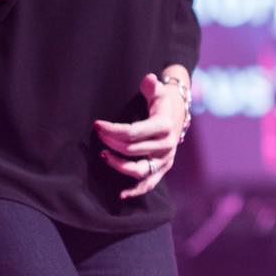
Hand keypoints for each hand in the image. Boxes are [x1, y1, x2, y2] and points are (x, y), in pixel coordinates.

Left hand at [95, 74, 186, 200]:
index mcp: (164, 126)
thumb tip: (149, 79)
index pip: (133, 132)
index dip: (113, 130)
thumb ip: (152, 86)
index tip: (97, 124)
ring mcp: (165, 159)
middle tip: (98, 134)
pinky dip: (136, 191)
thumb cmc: (162, 102)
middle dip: (111, 142)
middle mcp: (166, 145)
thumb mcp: (159, 91)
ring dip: (119, 165)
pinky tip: (121, 195)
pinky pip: (149, 184)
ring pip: (139, 169)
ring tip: (103, 155)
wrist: (178, 115)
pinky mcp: (163, 169)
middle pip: (132, 149)